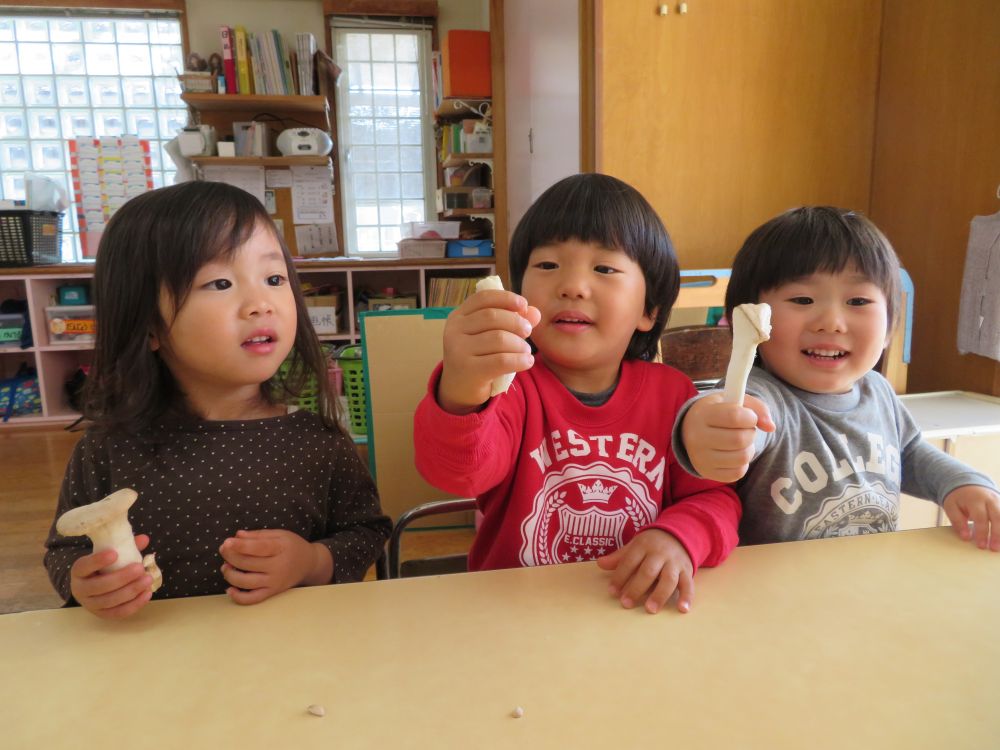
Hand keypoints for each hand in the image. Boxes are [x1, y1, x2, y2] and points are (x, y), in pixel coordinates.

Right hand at [70, 534, 153, 618]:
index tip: (114, 553)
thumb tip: (144, 539)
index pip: (84, 566)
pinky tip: (147, 594)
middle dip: (122, 578)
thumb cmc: (102, 566)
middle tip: (140, 568)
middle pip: (99, 586)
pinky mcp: (101, 615)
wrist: (90, 585)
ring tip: (148, 579)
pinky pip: (118, 613)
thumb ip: (124, 546)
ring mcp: (90, 604)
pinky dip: (134, 604)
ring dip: (131, 591)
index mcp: (78, 571)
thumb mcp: (107, 553)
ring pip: (110, 601)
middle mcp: (80, 589)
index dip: (97, 561)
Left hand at [219, 529, 332, 604]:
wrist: (309, 563)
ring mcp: (275, 582)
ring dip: (230, 575)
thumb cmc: (292, 546)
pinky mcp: (272, 592)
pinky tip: (230, 589)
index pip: (258, 548)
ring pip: (246, 582)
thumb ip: (258, 535)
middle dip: (231, 557)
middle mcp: (278, 567)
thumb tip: (237, 536)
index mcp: (281, 549)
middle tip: (223, 550)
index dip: (240, 546)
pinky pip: (253, 599)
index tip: (226, 542)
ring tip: (225, 567)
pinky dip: (238, 597)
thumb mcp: (279, 534)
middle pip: (248, 564)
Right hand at [437, 288, 539, 413]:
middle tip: (528, 330)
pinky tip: (527, 361)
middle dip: (516, 322)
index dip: (505, 298)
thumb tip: (535, 312)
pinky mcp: (469, 370)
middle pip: (492, 317)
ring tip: (526, 351)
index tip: (523, 304)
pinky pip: (501, 360)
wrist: (460, 388)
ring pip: (499, 339)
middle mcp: (454, 330)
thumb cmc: (479, 356)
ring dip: (519, 344)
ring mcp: (458, 350)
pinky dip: (519, 360)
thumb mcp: (491, 335)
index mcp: (458, 316)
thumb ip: (513, 321)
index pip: (482, 298)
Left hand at [596, 529, 693, 613]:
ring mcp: (675, 563)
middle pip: (648, 571)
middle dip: (636, 588)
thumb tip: (600, 564)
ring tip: (650, 609)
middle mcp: (660, 554)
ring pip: (668, 579)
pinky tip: (682, 609)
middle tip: (626, 604)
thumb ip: (619, 557)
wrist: (679, 534)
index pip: (630, 561)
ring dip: (659, 595)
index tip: (612, 591)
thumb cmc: (651, 544)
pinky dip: (687, 597)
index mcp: (644, 546)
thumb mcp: (635, 546)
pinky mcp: (687, 571)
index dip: (620, 576)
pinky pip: (688, 584)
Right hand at [681, 393, 774, 481]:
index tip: (749, 416)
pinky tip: (735, 453)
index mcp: (702, 415)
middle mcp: (697, 437)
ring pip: (742, 457)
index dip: (750, 417)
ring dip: (749, 448)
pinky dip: (743, 463)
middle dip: (751, 433)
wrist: (690, 431)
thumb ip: (756, 407)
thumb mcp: (733, 400)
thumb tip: (771, 427)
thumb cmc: (717, 412)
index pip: (734, 416)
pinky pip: (738, 472)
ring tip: (741, 442)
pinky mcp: (707, 472)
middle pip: (740, 439)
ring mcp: (700, 458)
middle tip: (746, 429)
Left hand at [942, 486, 999, 550]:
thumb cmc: (959, 498)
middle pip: (997, 517)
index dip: (982, 533)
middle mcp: (990, 500)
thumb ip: (958, 521)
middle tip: (993, 548)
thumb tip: (965, 537)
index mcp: (975, 500)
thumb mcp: (951, 507)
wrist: (967, 483)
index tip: (981, 545)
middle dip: (997, 534)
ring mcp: (999, 501)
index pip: (981, 518)